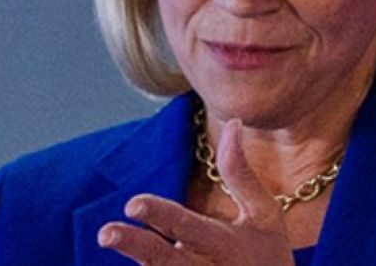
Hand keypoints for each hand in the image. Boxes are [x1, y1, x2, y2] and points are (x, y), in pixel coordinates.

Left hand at [98, 119, 295, 264]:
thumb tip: (233, 123)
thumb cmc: (269, 258)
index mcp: (224, 245)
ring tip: (108, 240)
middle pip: (164, 260)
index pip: (188, 226)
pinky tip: (127, 260)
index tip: (133, 203)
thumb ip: (241, 173)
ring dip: (135, 262)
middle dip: (135, 245)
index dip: (161, 214)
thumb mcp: (264, 215)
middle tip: (105, 233)